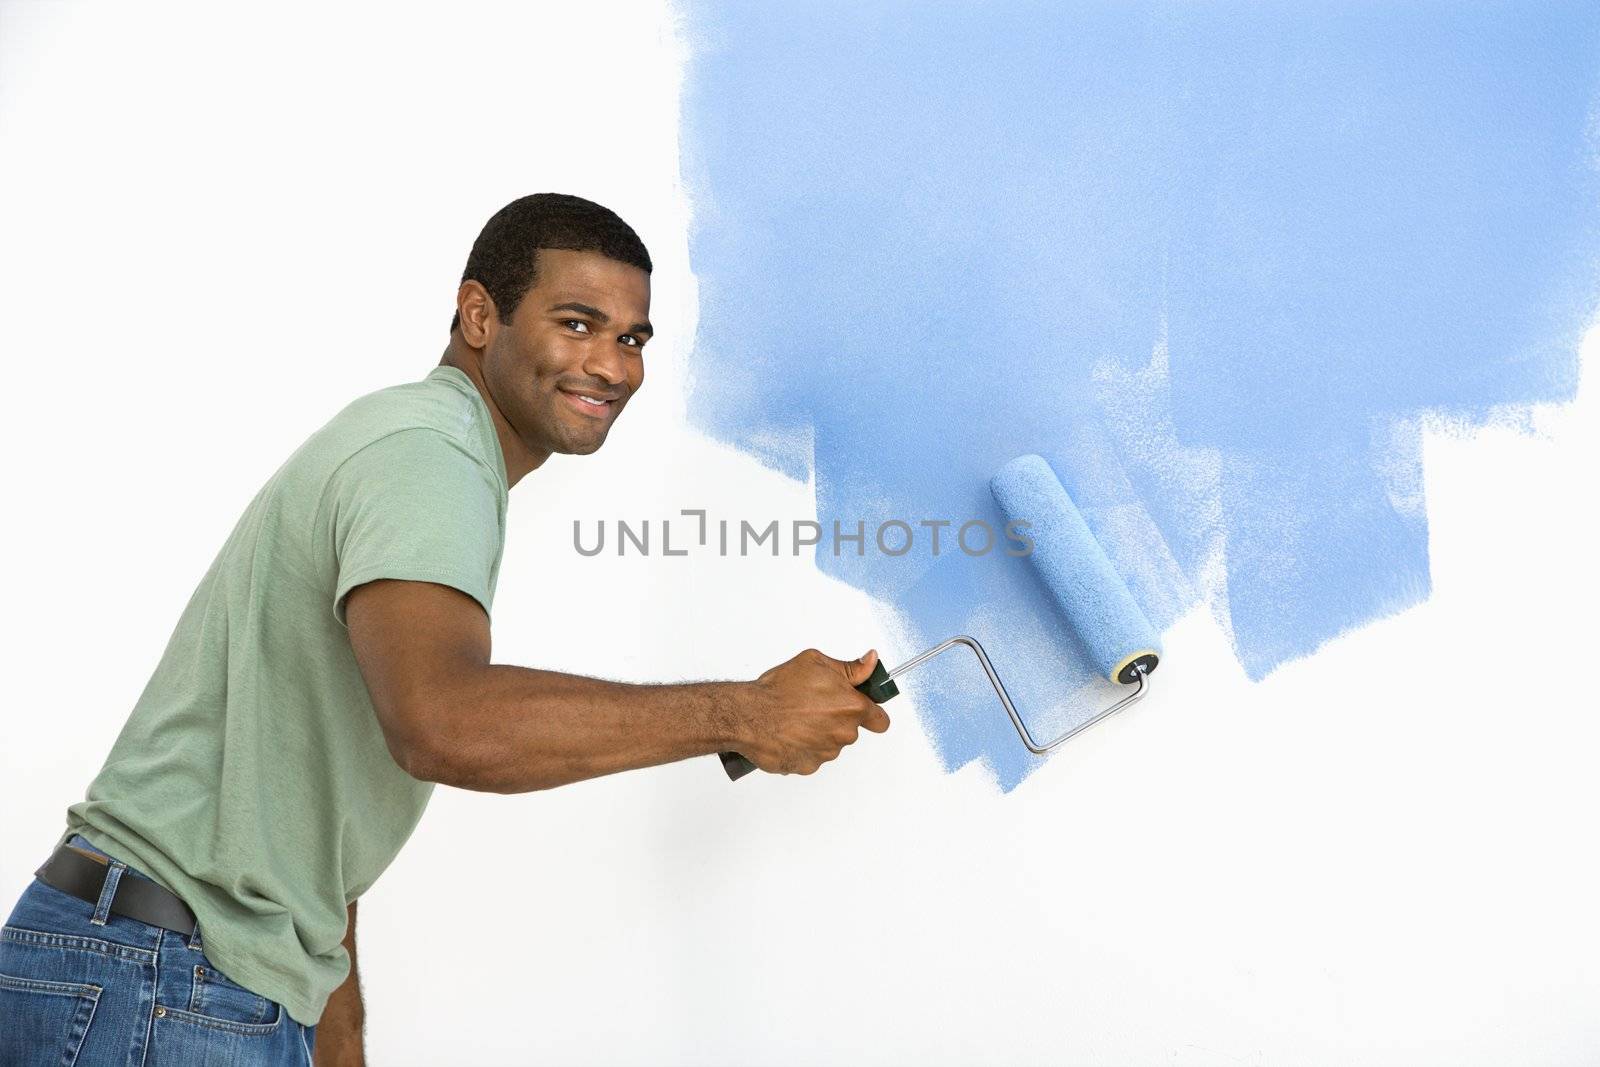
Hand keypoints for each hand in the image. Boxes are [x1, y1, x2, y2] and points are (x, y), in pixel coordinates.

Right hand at [738, 648, 891, 774]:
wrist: (748, 715)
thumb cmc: (779, 689)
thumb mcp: (817, 663)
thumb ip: (851, 668)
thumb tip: (871, 661)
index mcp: (851, 707)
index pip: (880, 720)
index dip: (873, 714)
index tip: (864, 710)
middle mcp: (843, 733)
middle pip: (850, 730)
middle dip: (837, 719)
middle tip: (814, 706)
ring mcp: (826, 753)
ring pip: (830, 744)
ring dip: (819, 734)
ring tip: (796, 719)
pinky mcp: (807, 766)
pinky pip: (812, 757)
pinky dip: (802, 747)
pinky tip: (788, 733)